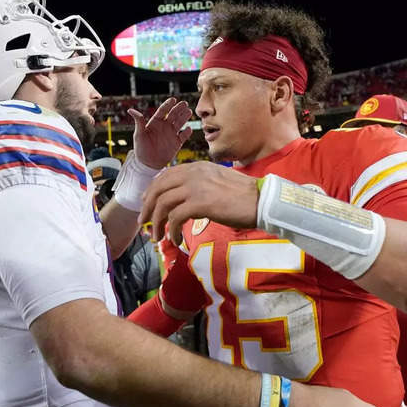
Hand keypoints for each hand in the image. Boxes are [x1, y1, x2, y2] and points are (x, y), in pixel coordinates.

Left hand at [128, 98, 194, 169]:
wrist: (148, 164)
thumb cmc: (141, 149)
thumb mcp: (139, 135)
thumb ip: (138, 122)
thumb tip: (130, 110)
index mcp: (155, 123)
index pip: (162, 111)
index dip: (168, 105)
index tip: (173, 99)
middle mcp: (164, 127)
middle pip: (173, 115)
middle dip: (179, 108)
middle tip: (184, 103)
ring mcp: (171, 134)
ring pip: (180, 123)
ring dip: (184, 117)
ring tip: (189, 111)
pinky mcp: (177, 143)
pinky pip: (184, 136)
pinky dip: (187, 132)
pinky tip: (189, 128)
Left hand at [139, 162, 258, 244]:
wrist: (261, 201)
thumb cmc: (244, 196)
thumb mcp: (218, 182)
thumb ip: (201, 185)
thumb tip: (186, 199)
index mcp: (197, 167)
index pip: (165, 175)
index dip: (153, 190)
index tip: (147, 203)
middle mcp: (193, 173)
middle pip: (158, 189)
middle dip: (147, 207)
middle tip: (144, 222)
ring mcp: (196, 187)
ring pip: (163, 204)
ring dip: (157, 222)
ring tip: (158, 237)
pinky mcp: (200, 203)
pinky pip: (175, 218)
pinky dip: (172, 231)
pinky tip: (176, 239)